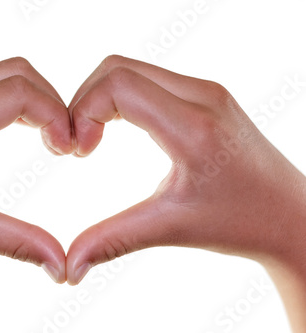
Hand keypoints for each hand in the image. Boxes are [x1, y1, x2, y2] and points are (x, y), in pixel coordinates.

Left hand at [0, 57, 71, 331]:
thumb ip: (18, 242)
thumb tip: (63, 265)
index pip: (17, 92)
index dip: (55, 114)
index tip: (68, 149)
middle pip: (14, 71)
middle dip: (50, 101)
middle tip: (62, 141)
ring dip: (30, 98)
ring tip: (45, 137)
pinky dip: (8, 98)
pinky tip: (15, 128)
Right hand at [65, 55, 305, 328]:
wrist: (290, 215)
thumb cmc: (240, 223)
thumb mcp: (171, 228)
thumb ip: (113, 241)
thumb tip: (70, 267)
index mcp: (194, 126)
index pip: (118, 85)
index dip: (82, 111)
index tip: (78, 152)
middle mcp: (202, 96)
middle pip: (117, 68)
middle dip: (84, 102)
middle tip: (78, 145)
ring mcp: (205, 91)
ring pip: (131, 70)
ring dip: (100, 99)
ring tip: (91, 140)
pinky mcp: (204, 95)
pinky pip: (147, 79)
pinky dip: (119, 99)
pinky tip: (115, 130)